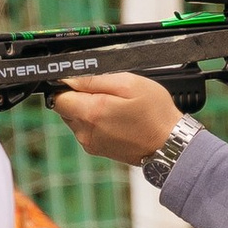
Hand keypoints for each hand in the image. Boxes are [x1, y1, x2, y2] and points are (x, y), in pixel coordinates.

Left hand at [53, 75, 183, 164]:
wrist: (169, 144)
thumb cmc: (154, 113)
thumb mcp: (128, 84)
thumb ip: (94, 79)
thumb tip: (68, 78)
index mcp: (90, 113)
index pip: (58, 97)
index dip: (68, 85)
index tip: (85, 82)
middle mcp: (85, 132)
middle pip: (66, 108)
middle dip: (80, 97)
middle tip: (107, 93)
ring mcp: (90, 143)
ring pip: (76, 118)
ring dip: (89, 109)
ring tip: (115, 107)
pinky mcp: (97, 149)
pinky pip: (87, 129)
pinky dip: (97, 121)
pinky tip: (117, 119)